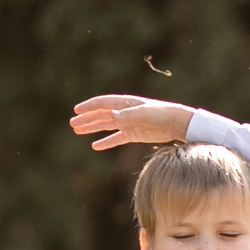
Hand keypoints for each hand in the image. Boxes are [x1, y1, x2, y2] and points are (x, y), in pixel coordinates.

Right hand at [73, 95, 195, 148]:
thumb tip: (112, 115)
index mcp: (125, 103)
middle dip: (87, 118)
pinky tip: (95, 146)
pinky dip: (106, 142)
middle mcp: (124, 112)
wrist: (177, 123)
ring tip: (77, 131)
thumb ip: (128, 115)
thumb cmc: (161, 114)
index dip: (89, 106)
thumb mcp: (144, 113)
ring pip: (105, 126)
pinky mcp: (133, 134)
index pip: (103, 103)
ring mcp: (128, 123)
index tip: (76, 110)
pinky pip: (116, 138)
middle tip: (72, 123)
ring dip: (92, 128)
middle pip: (101, 115)